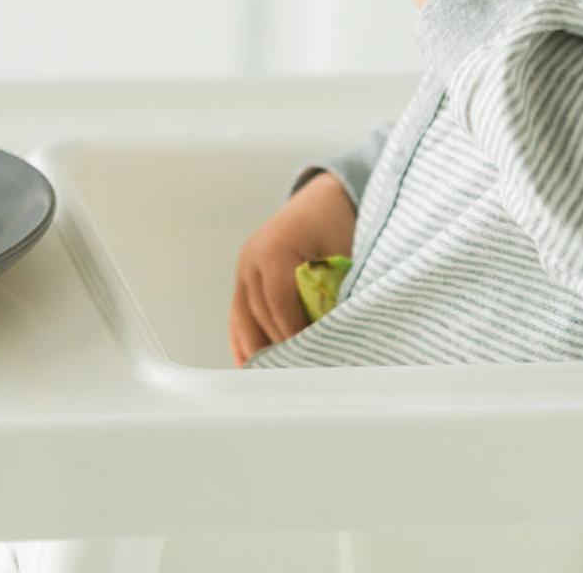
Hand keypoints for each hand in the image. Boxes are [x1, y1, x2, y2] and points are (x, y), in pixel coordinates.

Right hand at [229, 170, 357, 366]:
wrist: (324, 202)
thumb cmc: (339, 225)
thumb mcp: (344, 253)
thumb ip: (337, 290)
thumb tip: (338, 334)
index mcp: (274, 247)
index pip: (279, 300)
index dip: (294, 331)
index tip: (312, 355)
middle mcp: (250, 260)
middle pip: (258, 315)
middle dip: (279, 347)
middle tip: (301, 376)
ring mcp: (243, 272)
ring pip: (243, 321)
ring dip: (260, 351)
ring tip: (278, 381)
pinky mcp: (243, 283)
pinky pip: (238, 319)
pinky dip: (245, 344)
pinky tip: (253, 370)